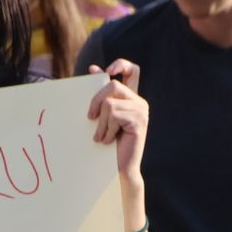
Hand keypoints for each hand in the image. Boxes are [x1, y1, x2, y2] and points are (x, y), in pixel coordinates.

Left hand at [86, 60, 147, 179]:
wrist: (118, 167)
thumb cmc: (108, 142)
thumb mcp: (102, 114)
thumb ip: (100, 94)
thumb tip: (93, 68)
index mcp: (131, 98)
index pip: (133, 70)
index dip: (122, 64)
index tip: (108, 71)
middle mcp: (139, 102)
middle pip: (113, 85)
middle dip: (96, 100)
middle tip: (90, 117)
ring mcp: (141, 111)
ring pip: (110, 103)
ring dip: (101, 122)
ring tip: (102, 136)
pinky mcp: (139, 122)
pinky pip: (114, 115)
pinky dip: (106, 129)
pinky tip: (109, 140)